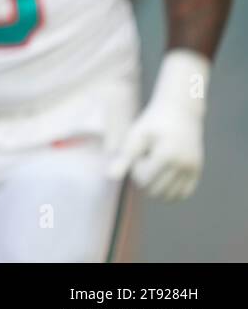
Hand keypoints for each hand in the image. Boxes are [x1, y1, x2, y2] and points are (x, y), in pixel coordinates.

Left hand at [108, 51, 208, 200]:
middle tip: (145, 160)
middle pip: (156, 191)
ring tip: (154, 167)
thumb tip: (111, 177)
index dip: (135, 169)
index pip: (143, 180)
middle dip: (145, 180)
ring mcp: (193, 169)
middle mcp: (183, 165)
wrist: (180, 111)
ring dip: (157, 187)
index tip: (137, 154)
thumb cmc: (152, 122)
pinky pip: (183, 194)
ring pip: (170, 197)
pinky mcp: (197, 171)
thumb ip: (125, 157)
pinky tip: (162, 176)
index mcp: (167, 155)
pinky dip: (171, 192)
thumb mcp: (135, 135)